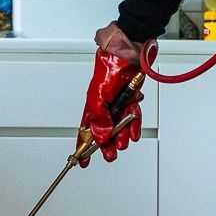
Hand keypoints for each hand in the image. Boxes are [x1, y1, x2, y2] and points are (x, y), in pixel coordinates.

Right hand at [78, 48, 142, 166]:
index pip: (85, 132)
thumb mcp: (99, 97)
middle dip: (107, 145)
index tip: (82, 160)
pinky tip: (133, 133)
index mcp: (93, 107)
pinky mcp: (132, 101)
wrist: (129, 55)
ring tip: (123, 144)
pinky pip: (132, 118)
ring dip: (121, 137)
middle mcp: (105, 107)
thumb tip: (100, 137)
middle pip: (104, 132)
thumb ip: (99, 118)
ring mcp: (119, 105)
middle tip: (110, 155)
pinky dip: (133, 126)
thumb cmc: (109, 69)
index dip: (83, 147)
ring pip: (120, 127)